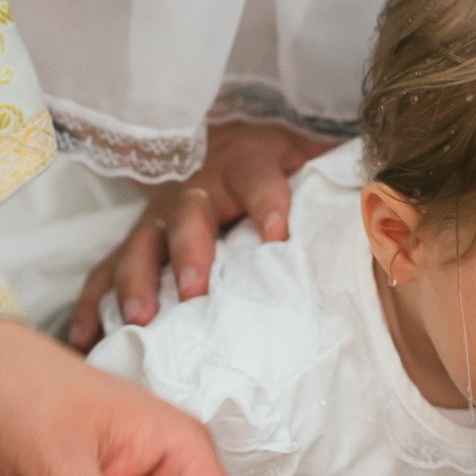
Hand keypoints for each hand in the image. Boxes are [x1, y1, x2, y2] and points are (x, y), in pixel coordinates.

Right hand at [67, 120, 339, 349]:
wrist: (217, 135)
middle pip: (189, 217)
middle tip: (195, 291)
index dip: (269, 204)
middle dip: (190, 253)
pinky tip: (84, 341)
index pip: (259, 181)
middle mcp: (195, 191)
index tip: (279, 234)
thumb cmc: (269, 157)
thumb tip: (390, 188)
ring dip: (137, 283)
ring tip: (140, 320)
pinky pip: (102, 272)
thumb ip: (336, 170)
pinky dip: (92, 306)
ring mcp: (156, 219)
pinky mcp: (132, 243)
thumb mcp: (303, 150)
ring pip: (139, 246)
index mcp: (245, 167)